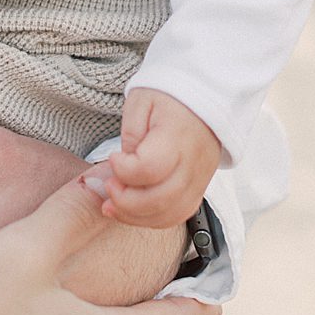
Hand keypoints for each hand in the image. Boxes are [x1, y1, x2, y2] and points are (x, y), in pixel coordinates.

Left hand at [103, 88, 220, 228]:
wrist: (205, 95)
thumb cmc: (170, 95)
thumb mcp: (141, 100)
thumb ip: (131, 134)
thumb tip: (126, 164)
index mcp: (178, 134)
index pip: (150, 167)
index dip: (124, 170)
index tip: (113, 158)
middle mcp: (193, 162)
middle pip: (161, 199)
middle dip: (126, 202)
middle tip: (109, 186)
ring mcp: (200, 178)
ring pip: (171, 214)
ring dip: (137, 217)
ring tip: (113, 205)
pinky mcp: (199, 187)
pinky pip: (179, 214)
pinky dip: (154, 219)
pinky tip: (133, 210)